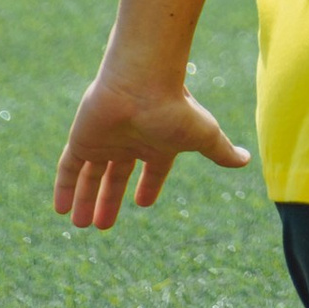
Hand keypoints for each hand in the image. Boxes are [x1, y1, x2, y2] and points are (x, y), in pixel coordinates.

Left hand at [54, 65, 250, 228]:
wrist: (141, 82)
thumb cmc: (175, 107)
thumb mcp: (204, 136)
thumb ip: (221, 152)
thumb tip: (247, 159)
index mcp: (157, 142)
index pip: (152, 169)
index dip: (149, 186)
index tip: (143, 203)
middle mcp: (129, 141)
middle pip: (117, 176)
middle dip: (110, 201)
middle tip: (103, 226)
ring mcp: (104, 140)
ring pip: (92, 175)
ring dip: (87, 200)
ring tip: (81, 225)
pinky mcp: (82, 139)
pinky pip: (69, 167)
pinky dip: (64, 187)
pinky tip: (61, 209)